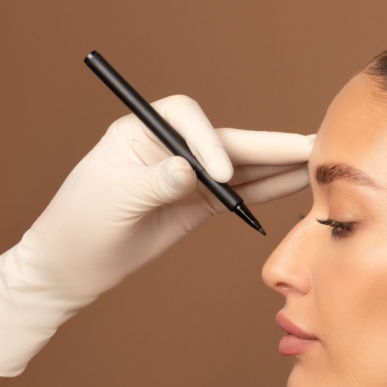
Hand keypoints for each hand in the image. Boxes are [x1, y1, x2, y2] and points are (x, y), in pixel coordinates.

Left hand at [0, 95, 313, 375]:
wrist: (68, 268)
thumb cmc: (77, 226)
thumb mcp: (111, 200)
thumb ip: (153, 182)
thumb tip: (189, 171)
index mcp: (141, 131)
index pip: (187, 118)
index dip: (208, 143)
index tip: (217, 178)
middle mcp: (169, 146)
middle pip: (227, 140)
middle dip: (269, 144)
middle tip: (312, 144)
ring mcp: (187, 176)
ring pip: (241, 166)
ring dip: (279, 165)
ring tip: (318, 161)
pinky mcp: (196, 204)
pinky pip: (240, 194)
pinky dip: (268, 189)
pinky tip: (297, 182)